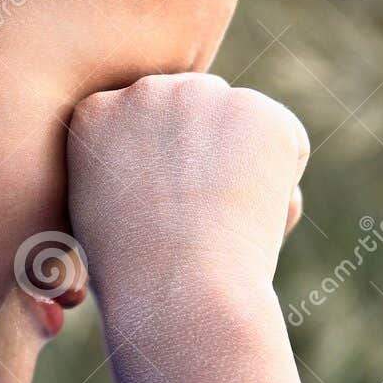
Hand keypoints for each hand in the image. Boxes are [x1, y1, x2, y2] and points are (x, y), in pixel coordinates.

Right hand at [67, 73, 308, 307]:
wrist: (178, 291)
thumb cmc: (136, 277)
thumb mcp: (97, 216)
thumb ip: (123, 171)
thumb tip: (174, 161)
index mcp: (96, 113)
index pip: (148, 125)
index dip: (164, 174)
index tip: (161, 216)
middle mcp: (145, 90)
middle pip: (196, 112)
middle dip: (206, 156)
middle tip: (198, 220)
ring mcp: (202, 94)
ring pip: (243, 123)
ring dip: (245, 164)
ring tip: (223, 221)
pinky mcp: (256, 110)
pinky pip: (287, 141)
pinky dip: (283, 179)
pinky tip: (253, 215)